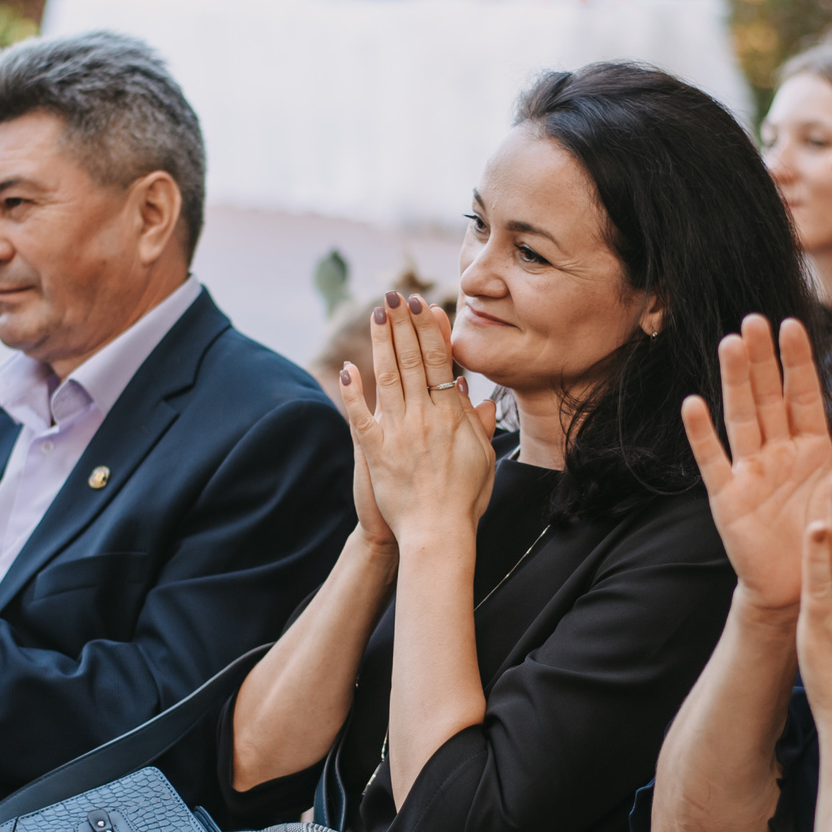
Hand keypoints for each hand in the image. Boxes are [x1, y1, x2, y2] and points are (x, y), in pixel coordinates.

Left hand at [334, 293, 497, 549]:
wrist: (437, 535)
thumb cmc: (464, 501)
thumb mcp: (484, 459)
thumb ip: (479, 425)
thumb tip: (479, 397)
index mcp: (452, 416)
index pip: (439, 362)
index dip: (430, 331)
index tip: (424, 305)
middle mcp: (424, 417)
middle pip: (412, 360)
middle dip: (404, 324)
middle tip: (396, 296)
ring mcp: (398, 432)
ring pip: (387, 377)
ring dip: (381, 343)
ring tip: (377, 314)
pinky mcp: (375, 451)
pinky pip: (360, 416)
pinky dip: (352, 392)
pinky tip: (347, 368)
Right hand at [680, 315, 831, 620]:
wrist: (803, 589)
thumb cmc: (827, 537)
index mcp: (812, 447)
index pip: (803, 394)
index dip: (797, 361)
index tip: (792, 323)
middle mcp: (779, 452)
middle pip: (767, 396)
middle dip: (762, 359)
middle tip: (754, 320)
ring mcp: (751, 472)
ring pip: (741, 418)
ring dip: (735, 381)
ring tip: (730, 343)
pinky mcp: (729, 498)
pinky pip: (713, 462)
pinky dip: (702, 435)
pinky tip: (693, 404)